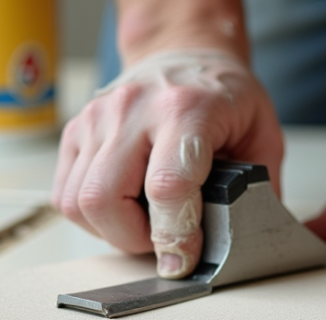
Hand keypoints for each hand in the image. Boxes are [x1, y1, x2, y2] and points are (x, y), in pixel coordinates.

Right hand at [52, 49, 282, 277]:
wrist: (185, 53)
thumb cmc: (222, 96)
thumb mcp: (262, 136)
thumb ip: (256, 191)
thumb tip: (243, 245)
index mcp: (187, 109)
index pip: (166, 186)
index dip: (174, 234)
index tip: (183, 258)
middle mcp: (133, 109)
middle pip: (104, 198)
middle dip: (133, 239)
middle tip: (162, 240)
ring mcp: (97, 118)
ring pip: (77, 203)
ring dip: (111, 230)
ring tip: (143, 222)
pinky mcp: (75, 131)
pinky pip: (64, 194)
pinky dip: (90, 216)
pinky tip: (122, 207)